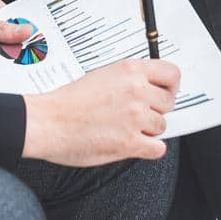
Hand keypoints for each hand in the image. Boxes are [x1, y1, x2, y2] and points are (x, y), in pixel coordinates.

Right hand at [23, 60, 180, 165]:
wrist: (48, 121)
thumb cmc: (68, 101)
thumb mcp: (102, 75)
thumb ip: (128, 80)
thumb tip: (147, 89)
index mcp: (130, 71)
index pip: (171, 73)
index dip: (171, 86)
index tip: (166, 92)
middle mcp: (136, 91)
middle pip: (168, 103)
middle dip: (156, 110)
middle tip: (139, 114)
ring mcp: (135, 117)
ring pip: (162, 126)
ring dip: (147, 130)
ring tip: (125, 128)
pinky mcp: (130, 142)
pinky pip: (157, 148)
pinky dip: (148, 149)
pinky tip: (132, 144)